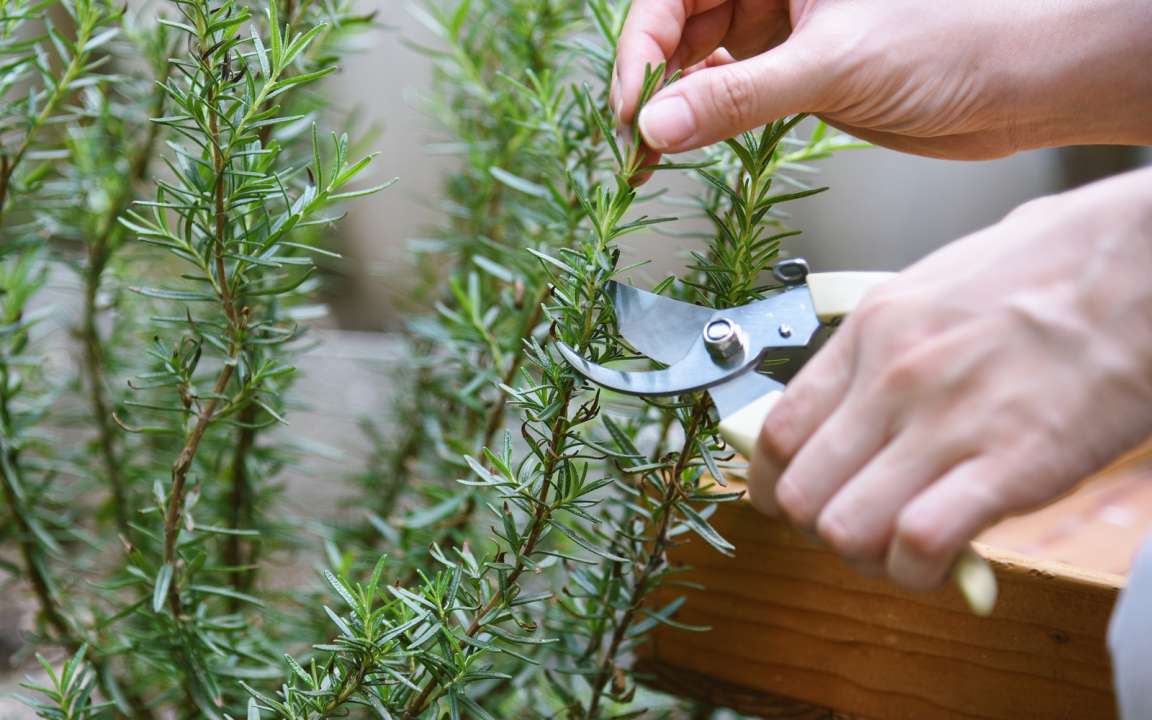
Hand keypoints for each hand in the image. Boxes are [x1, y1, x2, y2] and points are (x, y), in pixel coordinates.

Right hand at [613, 0, 1151, 158]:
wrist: (1017, 86)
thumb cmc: (952, 41)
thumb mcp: (831, 66)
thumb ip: (737, 98)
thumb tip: (658, 125)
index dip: (643, 45)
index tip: (635, 105)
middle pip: (678, 23)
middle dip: (651, 79)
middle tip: (637, 138)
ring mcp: (782, 27)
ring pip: (700, 58)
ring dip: (672, 104)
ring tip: (652, 152)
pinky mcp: (796, 69)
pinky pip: (730, 88)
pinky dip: (705, 117)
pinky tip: (690, 141)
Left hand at [747, 167, 1151, 589]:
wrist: (1145, 261)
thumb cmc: (1048, 268)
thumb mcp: (933, 286)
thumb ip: (880, 348)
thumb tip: (846, 402)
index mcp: (870, 331)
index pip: (776, 434)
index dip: (773, 485)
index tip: (790, 501)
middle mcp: (893, 378)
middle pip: (802, 495)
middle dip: (819, 527)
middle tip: (857, 524)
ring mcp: (947, 422)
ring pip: (846, 529)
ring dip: (867, 555)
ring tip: (901, 545)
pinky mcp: (1011, 465)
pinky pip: (920, 543)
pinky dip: (919, 569)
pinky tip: (941, 559)